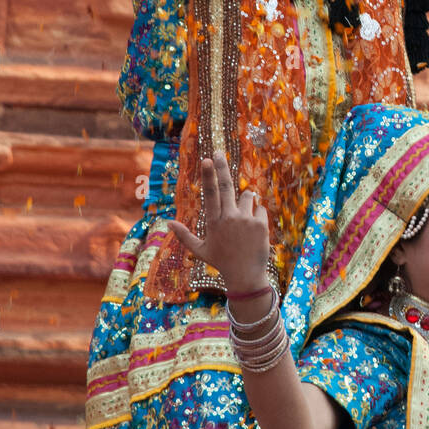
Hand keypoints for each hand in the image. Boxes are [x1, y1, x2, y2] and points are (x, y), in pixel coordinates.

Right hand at [167, 152, 270, 292]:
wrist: (246, 276)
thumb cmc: (222, 262)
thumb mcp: (201, 250)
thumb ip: (184, 235)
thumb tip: (168, 222)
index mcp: (213, 222)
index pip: (210, 194)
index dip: (208, 175)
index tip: (207, 160)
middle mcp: (228, 217)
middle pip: (226, 186)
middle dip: (221, 167)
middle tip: (218, 152)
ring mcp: (245, 219)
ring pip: (248, 196)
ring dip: (246, 202)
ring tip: (243, 222)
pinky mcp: (260, 223)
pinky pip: (260, 208)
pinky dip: (257, 215)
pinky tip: (253, 231)